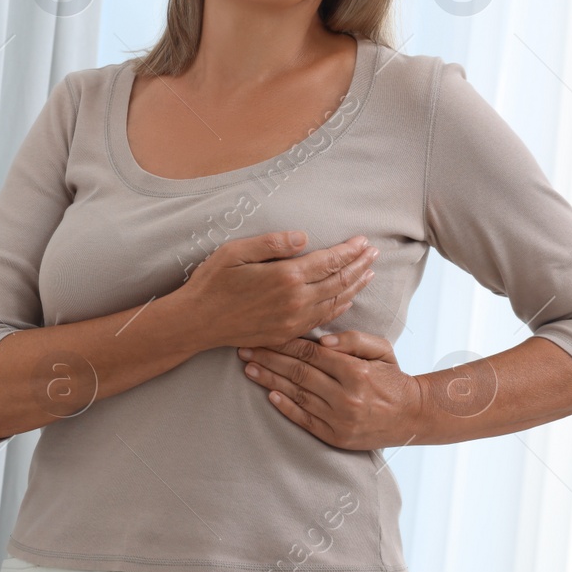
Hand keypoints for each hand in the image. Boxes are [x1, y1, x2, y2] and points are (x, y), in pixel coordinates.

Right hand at [180, 231, 378, 349]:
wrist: (197, 322)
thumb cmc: (212, 283)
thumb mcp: (235, 252)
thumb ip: (272, 243)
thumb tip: (304, 237)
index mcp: (285, 276)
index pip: (328, 260)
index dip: (349, 250)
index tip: (363, 241)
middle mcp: (296, 300)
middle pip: (338, 281)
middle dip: (359, 265)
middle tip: (374, 254)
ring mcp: (293, 320)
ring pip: (336, 302)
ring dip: (355, 286)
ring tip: (369, 273)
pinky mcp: (287, 333)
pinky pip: (323, 319)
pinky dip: (340, 307)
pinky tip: (347, 299)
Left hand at [238, 330, 422, 450]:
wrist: (412, 416)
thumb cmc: (392, 377)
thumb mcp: (381, 350)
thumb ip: (353, 340)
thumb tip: (323, 340)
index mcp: (356, 371)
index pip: (310, 352)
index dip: (283, 343)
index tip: (262, 334)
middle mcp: (346, 396)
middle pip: (298, 372)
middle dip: (268, 359)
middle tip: (244, 349)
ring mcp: (340, 419)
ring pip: (297, 394)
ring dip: (269, 380)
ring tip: (249, 368)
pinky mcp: (336, 436)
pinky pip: (304, 419)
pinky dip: (285, 406)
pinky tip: (268, 393)